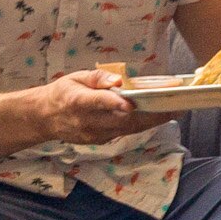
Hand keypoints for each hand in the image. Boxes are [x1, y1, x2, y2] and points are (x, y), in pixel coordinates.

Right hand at [29, 69, 161, 144]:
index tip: (130, 104)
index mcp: (77, 101)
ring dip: (152, 121)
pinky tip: (157, 115)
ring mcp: (94, 135)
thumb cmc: (64, 92)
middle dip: (149, 114)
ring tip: (174, 110)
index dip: (114, 104)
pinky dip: (141, 124)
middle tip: (174, 105)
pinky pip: (124, 132)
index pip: (98, 103)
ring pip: (127, 129)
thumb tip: (117, 81)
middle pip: (121, 120)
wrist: (46, 118)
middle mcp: (87, 121)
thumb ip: (98, 79)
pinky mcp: (100, 141)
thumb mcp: (76, 77)